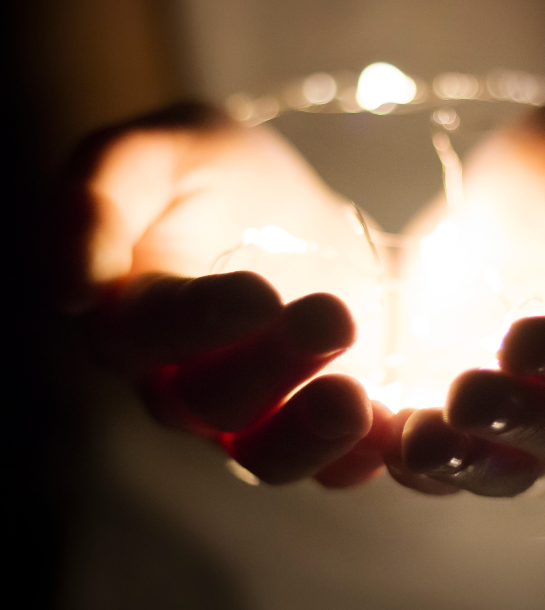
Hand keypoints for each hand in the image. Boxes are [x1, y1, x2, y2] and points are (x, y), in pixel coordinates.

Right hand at [56, 102, 386, 486]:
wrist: (283, 200)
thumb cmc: (211, 168)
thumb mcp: (160, 150)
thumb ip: (103, 195)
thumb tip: (75, 287)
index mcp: (133, 316)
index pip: (148, 333)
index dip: (199, 321)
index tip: (257, 293)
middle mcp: (184, 380)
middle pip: (210, 405)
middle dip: (271, 369)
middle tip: (330, 318)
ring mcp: (257, 409)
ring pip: (268, 456)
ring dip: (312, 437)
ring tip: (356, 403)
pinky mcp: (320, 413)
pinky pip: (339, 460)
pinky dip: (370, 455)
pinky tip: (404, 433)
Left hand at [385, 98, 544, 495]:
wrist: (500, 198)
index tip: (515, 344)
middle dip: (519, 417)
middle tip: (461, 398)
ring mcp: (542, 409)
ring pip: (521, 461)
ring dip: (470, 461)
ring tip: (414, 445)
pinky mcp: (483, 420)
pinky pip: (463, 462)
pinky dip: (427, 468)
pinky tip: (382, 448)